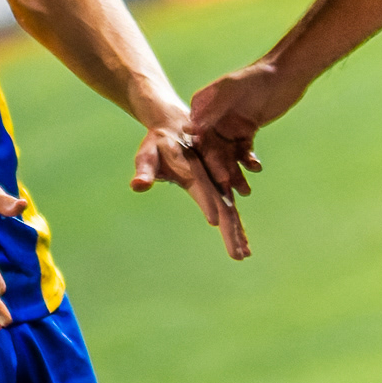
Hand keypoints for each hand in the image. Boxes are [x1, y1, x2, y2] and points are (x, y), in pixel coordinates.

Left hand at [131, 119, 249, 260]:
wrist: (176, 128)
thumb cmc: (158, 144)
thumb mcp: (148, 153)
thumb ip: (144, 170)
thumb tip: (137, 186)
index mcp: (193, 169)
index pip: (202, 187)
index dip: (208, 202)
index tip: (215, 222)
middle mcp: (210, 177)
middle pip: (224, 205)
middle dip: (231, 230)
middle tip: (238, 255)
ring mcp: (218, 184)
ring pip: (231, 210)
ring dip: (238, 233)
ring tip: (244, 254)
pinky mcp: (220, 190)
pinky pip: (230, 211)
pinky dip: (237, 229)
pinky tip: (242, 246)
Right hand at [188, 62, 300, 196]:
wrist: (284, 74)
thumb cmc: (255, 77)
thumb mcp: (231, 91)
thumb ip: (212, 110)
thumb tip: (191, 130)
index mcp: (203, 106)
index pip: (199, 136)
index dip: (205, 157)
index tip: (213, 175)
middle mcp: (213, 118)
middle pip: (213, 149)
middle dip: (221, 169)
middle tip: (228, 188)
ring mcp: (230, 125)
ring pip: (229, 154)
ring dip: (235, 171)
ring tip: (244, 190)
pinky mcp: (246, 131)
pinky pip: (244, 152)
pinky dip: (249, 162)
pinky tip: (255, 167)